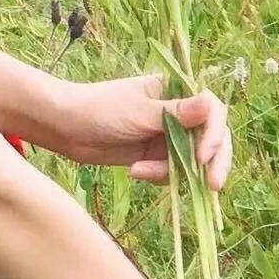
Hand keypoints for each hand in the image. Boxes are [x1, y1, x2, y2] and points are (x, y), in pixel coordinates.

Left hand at [47, 70, 232, 190]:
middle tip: (213, 186)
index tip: (203, 156)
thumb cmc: (98, 109)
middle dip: (213, 162)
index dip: (215, 135)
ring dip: (176, 172)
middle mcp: (178, 113)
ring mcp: (168, 136)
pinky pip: (173, 172)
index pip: (213, 112)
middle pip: (212, 138)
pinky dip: (158, 176)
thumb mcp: (139, 112)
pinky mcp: (155, 156)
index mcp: (176, 92)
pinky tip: (135, 172)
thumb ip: (177, 113)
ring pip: (194, 160)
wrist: (64, 128)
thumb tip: (212, 103)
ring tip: (141, 172)